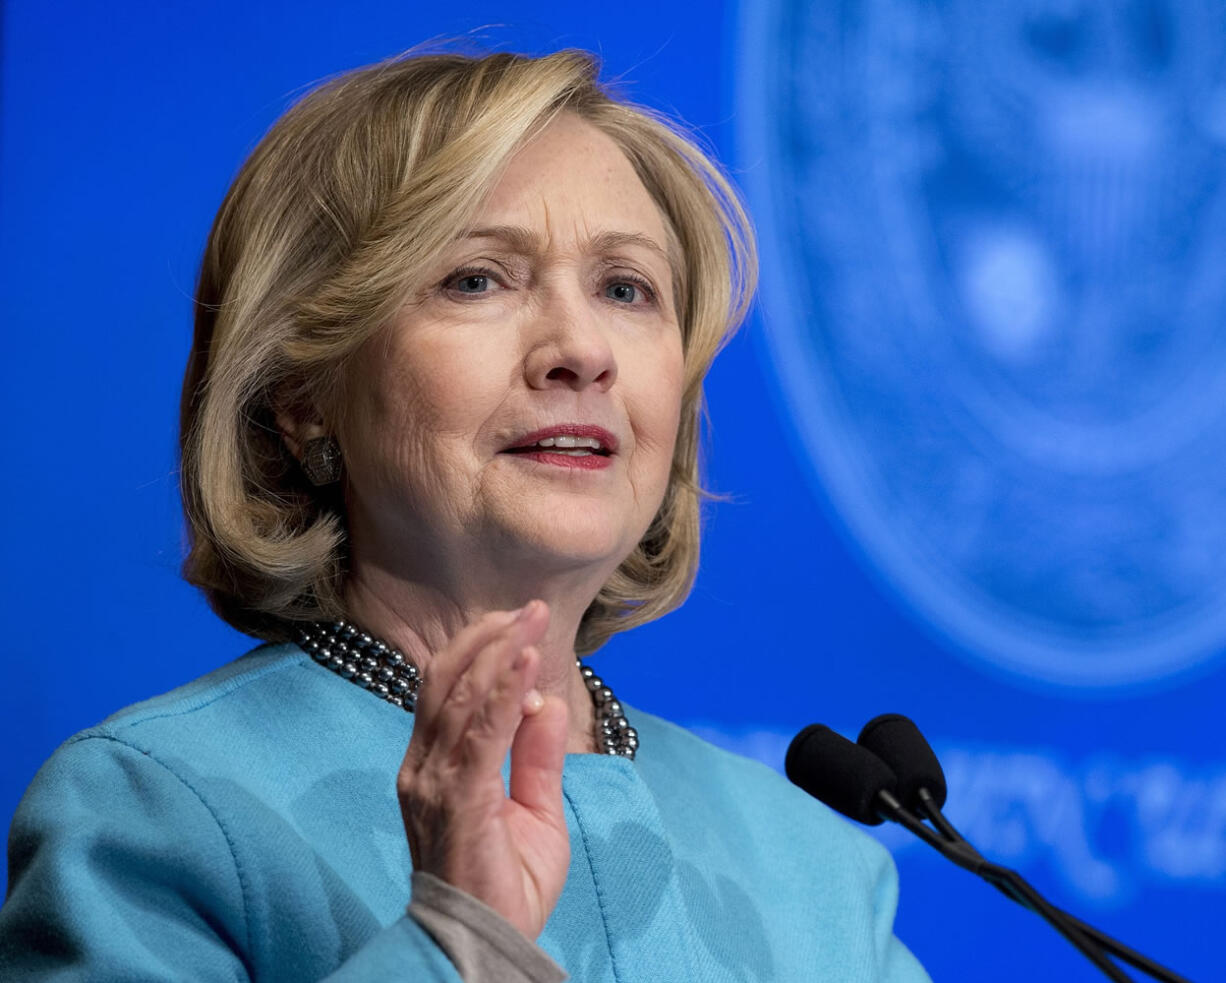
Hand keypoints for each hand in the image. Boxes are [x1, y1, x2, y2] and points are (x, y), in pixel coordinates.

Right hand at [396, 601, 569, 938]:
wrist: (483, 946)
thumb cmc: (504, 885)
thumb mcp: (534, 810)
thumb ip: (536, 755)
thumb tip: (547, 701)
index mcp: (435, 765)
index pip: (449, 690)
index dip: (484, 652)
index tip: (522, 625)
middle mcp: (423, 766)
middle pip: (448, 680)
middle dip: (490, 638)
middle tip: (529, 609)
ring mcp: (433, 781)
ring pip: (461, 696)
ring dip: (500, 652)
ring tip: (530, 620)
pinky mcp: (456, 797)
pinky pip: (481, 732)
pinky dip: (504, 692)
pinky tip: (525, 664)